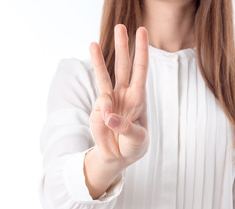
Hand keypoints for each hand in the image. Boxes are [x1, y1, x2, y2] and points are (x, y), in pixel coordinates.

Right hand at [88, 24, 148, 168]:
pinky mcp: (97, 110)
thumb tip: (108, 115)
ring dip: (99, 60)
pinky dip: (103, 116)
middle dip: (122, 46)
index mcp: (138, 97)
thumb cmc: (134, 145)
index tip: (142, 30)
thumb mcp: (138, 139)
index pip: (141, 69)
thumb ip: (126, 128)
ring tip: (93, 43)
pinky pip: (99, 107)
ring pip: (103, 76)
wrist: (118, 156)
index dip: (141, 50)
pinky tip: (108, 124)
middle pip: (122, 66)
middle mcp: (123, 94)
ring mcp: (108, 101)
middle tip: (120, 26)